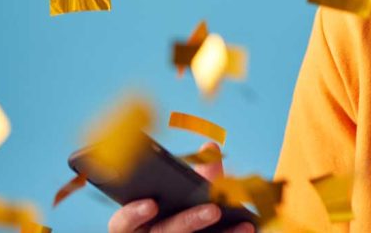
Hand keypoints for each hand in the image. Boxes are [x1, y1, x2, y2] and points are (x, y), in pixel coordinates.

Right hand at [108, 142, 254, 232]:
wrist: (196, 230)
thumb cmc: (182, 209)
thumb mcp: (188, 191)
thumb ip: (200, 172)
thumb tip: (210, 147)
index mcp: (135, 224)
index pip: (122, 224)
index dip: (132, 215)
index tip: (152, 203)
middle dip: (189, 221)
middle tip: (214, 210)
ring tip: (243, 223)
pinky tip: (249, 228)